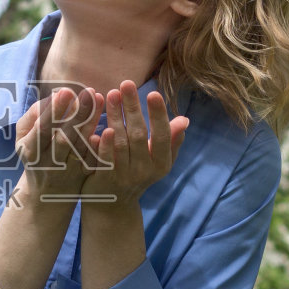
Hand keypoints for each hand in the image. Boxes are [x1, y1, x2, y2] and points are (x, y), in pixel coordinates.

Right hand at [13, 86, 104, 198]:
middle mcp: (48, 162)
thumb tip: (53, 96)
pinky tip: (108, 130)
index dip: (54, 111)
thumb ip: (33, 114)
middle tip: (89, 92)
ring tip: (100, 99)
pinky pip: (92, 161)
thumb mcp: (24, 136)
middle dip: (77, 114)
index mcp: (30, 150)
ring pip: (80, 146)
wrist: (45, 192)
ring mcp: (66, 171)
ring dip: (91, 122)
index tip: (66, 91)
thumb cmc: (35, 153)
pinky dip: (98, 147)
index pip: (42, 129)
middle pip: (64, 137)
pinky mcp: (81, 176)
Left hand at [79, 82, 188, 204]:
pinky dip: (104, 144)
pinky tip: (102, 127)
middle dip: (133, 108)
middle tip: (127, 83)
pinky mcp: (105, 179)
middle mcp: (145, 170)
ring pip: (121, 142)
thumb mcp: (158, 160)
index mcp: (161, 163)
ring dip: (116, 117)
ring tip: (112, 94)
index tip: (153, 93)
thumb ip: (171, 140)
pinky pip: (105, 159)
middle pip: (139, 135)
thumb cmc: (139, 173)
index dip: (158, 115)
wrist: (114, 205)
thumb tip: (185, 120)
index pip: (162, 136)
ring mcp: (124, 176)